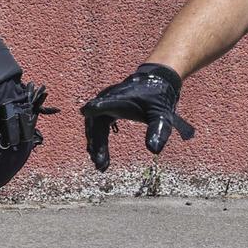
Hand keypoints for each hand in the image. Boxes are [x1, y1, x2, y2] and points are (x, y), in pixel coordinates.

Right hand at [80, 63, 195, 170]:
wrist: (154, 82)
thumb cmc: (158, 99)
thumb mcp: (161, 115)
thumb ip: (158, 130)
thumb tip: (154, 151)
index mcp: (119, 99)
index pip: (104, 104)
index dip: (96, 110)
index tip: (86, 114)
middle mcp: (106, 100)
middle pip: (95, 123)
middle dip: (96, 144)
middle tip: (100, 164)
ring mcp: (103, 104)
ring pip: (94, 127)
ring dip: (95, 146)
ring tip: (100, 165)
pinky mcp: (104, 109)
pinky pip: (97, 127)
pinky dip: (98, 141)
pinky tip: (99, 156)